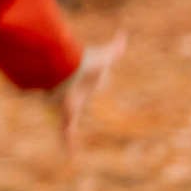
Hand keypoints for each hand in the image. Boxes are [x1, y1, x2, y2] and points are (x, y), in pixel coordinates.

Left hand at [60, 31, 127, 155]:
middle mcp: (76, 94)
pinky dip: (69, 144)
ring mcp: (70, 105)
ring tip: (67, 131)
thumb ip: (115, 46)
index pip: (90, 86)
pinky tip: (70, 156)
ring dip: (67, 123)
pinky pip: (68, 132)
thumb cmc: (85, 63)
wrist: (69, 72)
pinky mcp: (67, 115)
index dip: (90, 83)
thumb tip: (123, 33)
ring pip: (69, 118)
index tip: (90, 82)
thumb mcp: (105, 55)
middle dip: (74, 99)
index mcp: (85, 82)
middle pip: (78, 102)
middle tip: (74, 101)